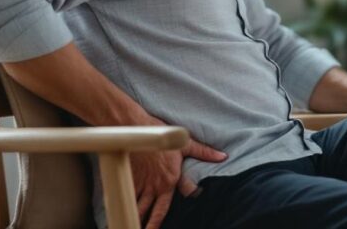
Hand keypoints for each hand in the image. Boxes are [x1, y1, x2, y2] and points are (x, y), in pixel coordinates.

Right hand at [131, 114, 226, 228]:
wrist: (134, 128)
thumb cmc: (159, 134)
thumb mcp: (185, 143)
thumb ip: (203, 152)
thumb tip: (222, 156)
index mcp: (172, 178)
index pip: (184, 194)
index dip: (187, 199)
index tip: (188, 204)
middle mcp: (157, 186)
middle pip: (156, 211)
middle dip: (154, 225)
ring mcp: (142, 184)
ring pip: (139, 208)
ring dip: (138, 219)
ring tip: (136, 227)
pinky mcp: (129, 180)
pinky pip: (128, 198)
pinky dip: (126, 206)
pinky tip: (124, 213)